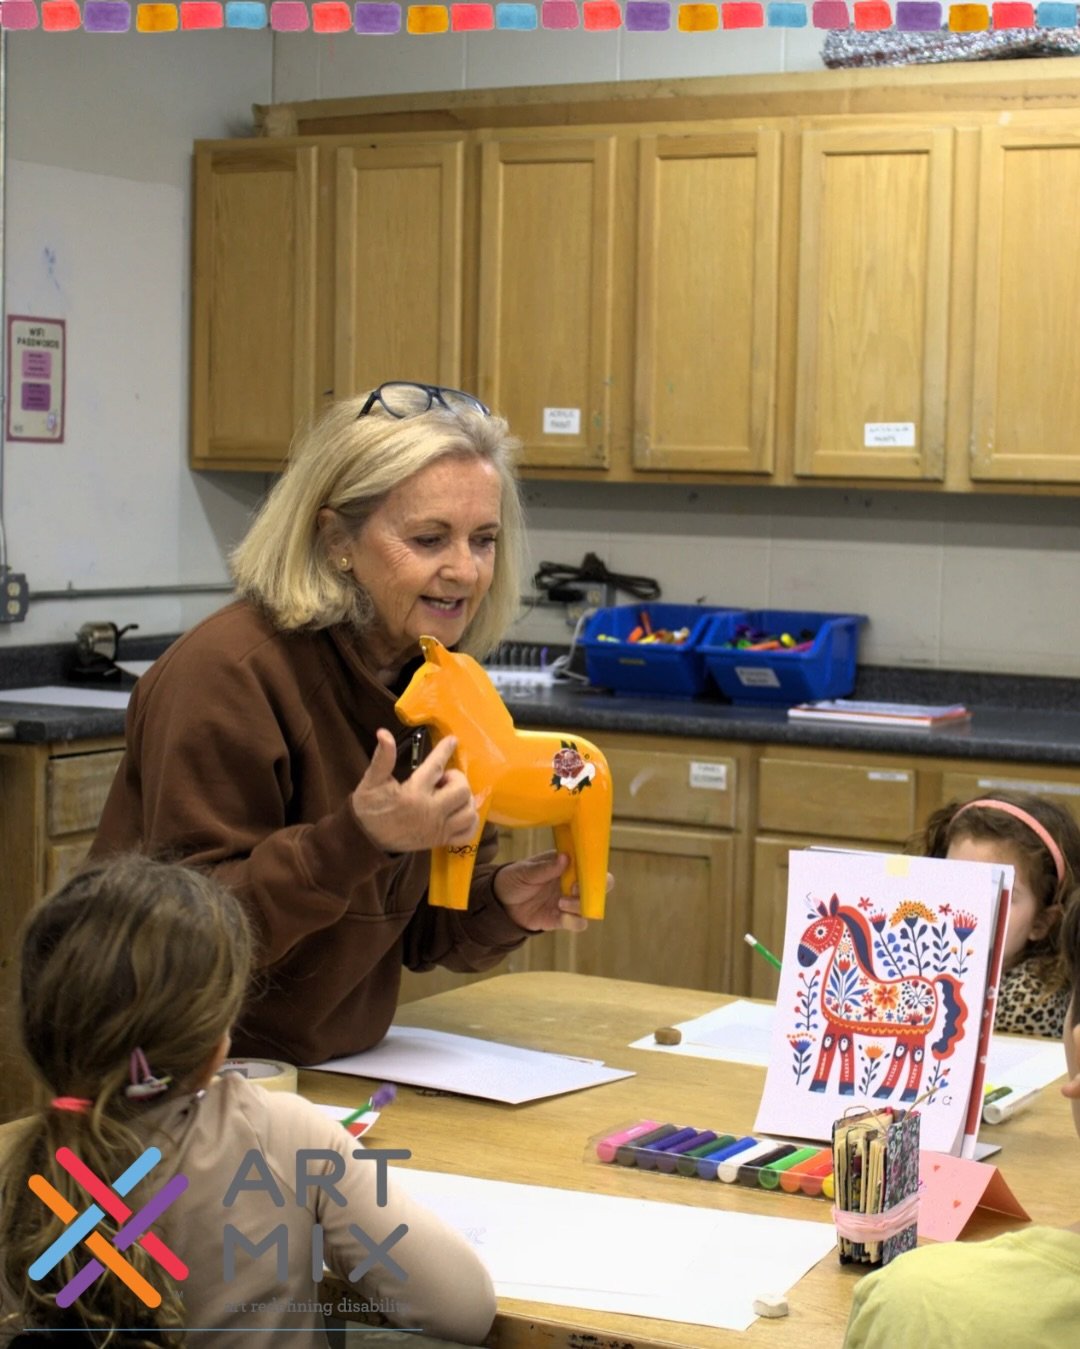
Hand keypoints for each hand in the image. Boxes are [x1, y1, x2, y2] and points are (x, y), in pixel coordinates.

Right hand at [352, 730, 479, 853]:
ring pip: (469, 812)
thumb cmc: (369, 809)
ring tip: (451, 796)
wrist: (365, 841)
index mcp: (413, 793)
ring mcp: (437, 829)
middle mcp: (430, 811)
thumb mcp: (371, 782)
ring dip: (465, 800)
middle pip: (462, 790)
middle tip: (443, 779)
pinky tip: (459, 812)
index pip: (436, 766)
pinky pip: (467, 833)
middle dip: (457, 779)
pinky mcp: (440, 840)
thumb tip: (384, 733)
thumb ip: (382, 758)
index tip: (452, 740)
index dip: (445, 750)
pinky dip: (468, 821)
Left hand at [493, 850, 611, 933]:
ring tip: (560, 903)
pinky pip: (577, 923)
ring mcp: (568, 902)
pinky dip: (575, 922)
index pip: (591, 865)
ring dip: (581, 906)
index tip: (580, 875)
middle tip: (575, 889)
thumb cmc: (514, 878)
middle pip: (600, 886)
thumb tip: (564, 858)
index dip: (593, 870)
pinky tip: (562, 917)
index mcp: (567, 865)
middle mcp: (572, 883)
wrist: (498, 902)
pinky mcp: (561, 919)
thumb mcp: (525, 871)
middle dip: (594, 890)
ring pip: (590, 906)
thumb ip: (545, 867)